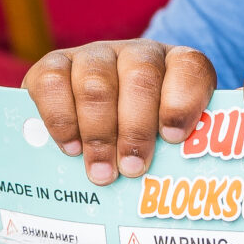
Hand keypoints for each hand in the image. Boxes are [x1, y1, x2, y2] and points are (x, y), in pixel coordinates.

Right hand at [24, 40, 216, 184]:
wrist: (83, 119)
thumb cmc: (134, 139)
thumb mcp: (159, 141)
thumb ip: (170, 152)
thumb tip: (168, 189)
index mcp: (174, 66)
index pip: (190, 67)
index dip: (183, 100)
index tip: (172, 137)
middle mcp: (136, 54)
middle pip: (140, 78)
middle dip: (136, 128)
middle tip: (132, 168)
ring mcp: (95, 55)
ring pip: (96, 84)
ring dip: (99, 133)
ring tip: (101, 171)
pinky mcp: (54, 62)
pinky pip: (54, 83)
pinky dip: (61, 119)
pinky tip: (71, 147)